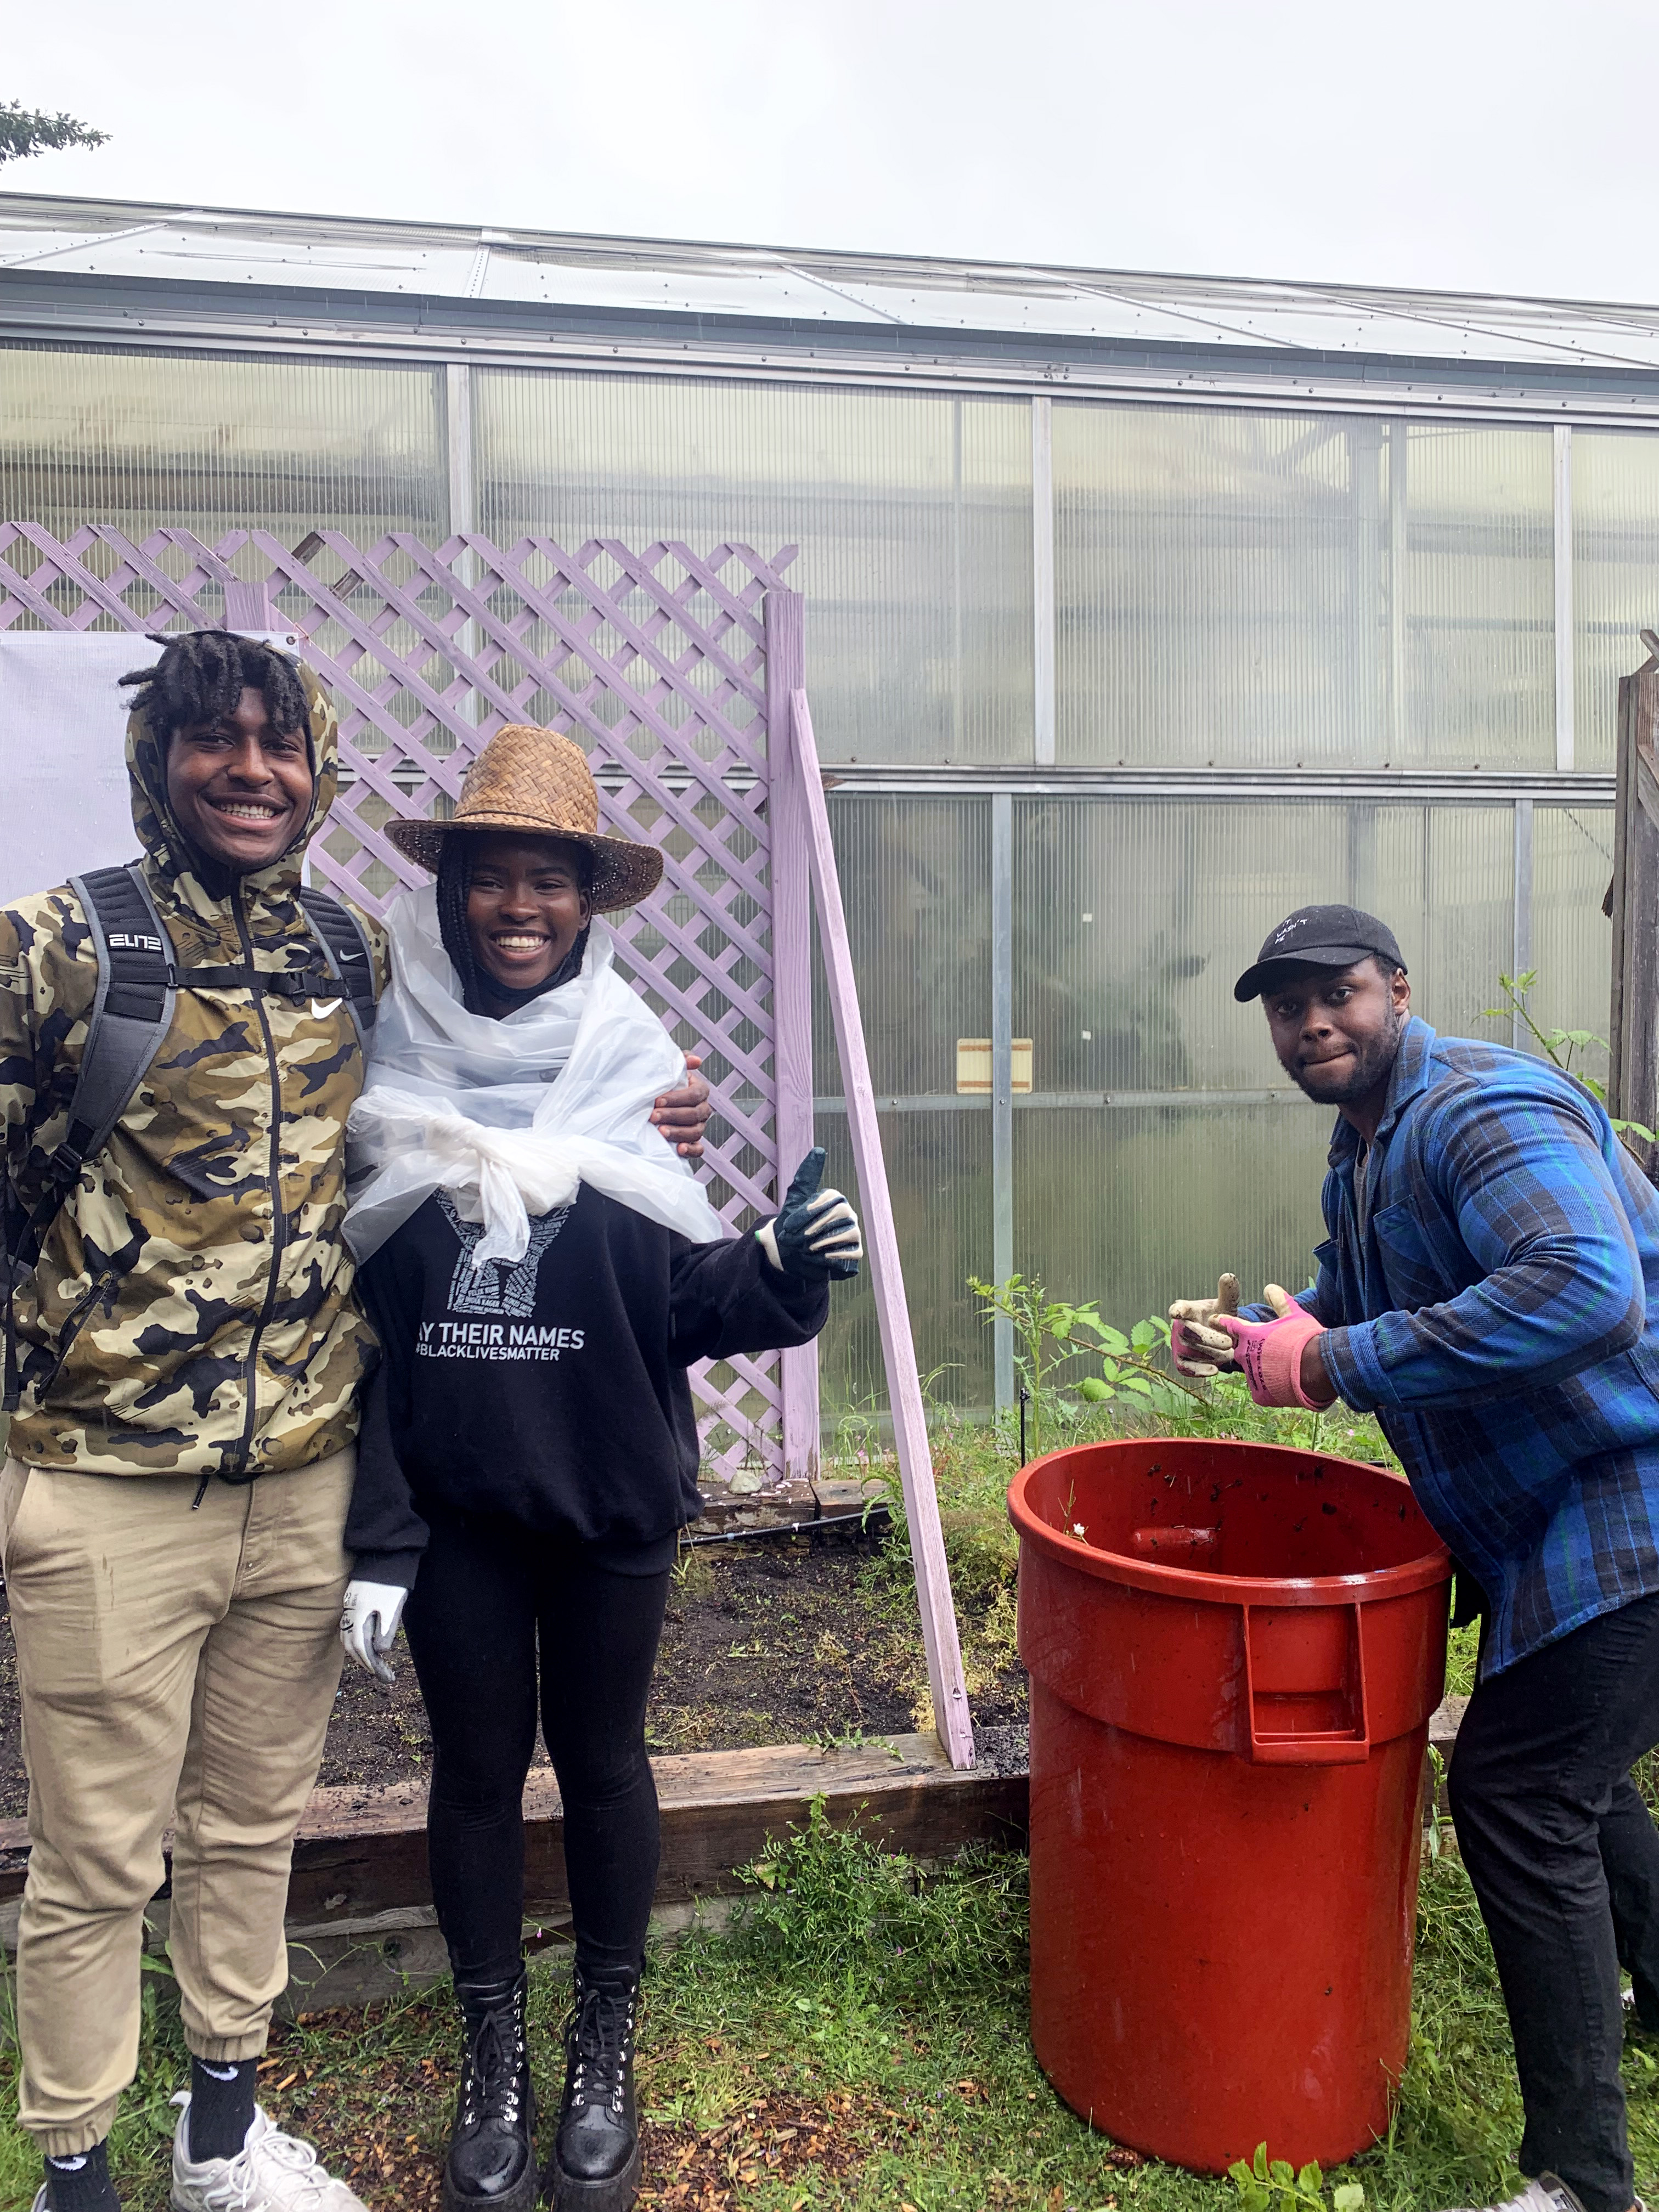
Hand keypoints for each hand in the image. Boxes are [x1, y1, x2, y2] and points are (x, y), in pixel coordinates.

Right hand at [340, 1579, 408, 1684]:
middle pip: (352, 1645)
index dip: (373, 1665)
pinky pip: (349, 1627)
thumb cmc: (392, 1582)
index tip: (386, 1677)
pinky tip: (365, 1643)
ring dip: (359, 1653)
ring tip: (374, 1664)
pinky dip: (356, 1640)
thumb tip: (379, 1652)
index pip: (361, 1647)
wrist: (385, 1556)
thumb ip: (386, 1629)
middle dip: (365, 1662)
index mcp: (360, 1615)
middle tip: (381, 1674)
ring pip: (348, 1637)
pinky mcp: (352, 1601)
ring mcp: (349, 1606)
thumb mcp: (393, 1606)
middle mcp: (350, 1612)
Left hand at [651, 1054, 710, 1159]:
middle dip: (673, 1116)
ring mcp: (698, 1127)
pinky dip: (691, 1150)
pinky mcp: (692, 1142)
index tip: (658, 1100)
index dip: (678, 1098)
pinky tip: (678, 1149)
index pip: (695, 1094)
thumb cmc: (660, 1084)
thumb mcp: (667, 1070)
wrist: (650, 1103)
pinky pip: (698, 1149)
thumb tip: (695, 1060)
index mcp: (699, 1090)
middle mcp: (702, 1109)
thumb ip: (680, 1062)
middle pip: (695, 1114)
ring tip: (660, 1132)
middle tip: (653, 1116)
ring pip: (696, 1131)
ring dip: (678, 1132)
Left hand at [756, 1147, 861, 1279]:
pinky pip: (852, 1252)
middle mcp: (847, 1213)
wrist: (788, 1258)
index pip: (830, 1197)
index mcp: (833, 1199)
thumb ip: (804, 1178)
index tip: (790, 1224)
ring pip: (849, 1232)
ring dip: (822, 1242)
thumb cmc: (791, 1229)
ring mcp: (853, 1231)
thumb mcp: (793, 1203)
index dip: (809, 1211)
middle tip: (796, 1239)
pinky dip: (833, 1256)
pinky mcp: (855, 1252)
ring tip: (804, 1249)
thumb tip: (819, 1150)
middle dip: (815, 1227)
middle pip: (841, 1212)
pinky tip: (817, 1258)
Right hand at [1168, 1273, 1240, 1376]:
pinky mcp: (1181, 1362)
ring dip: (1209, 1353)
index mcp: (1187, 1310)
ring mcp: (1178, 1345)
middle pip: (1186, 1332)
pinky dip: (1199, 1370)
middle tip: (1228, 1342)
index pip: (1179, 1308)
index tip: (1177, 1312)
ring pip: (1188, 1350)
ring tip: (1228, 1352)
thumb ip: (1227, 1293)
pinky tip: (1214, 1370)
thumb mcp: (1226, 1306)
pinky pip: (1186, 1368)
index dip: (1178, 1310)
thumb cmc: (1220, 1319)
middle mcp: (1179, 1327)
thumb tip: (1228, 1276)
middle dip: (1207, 1337)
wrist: (1222, 1342)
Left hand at [1213, 1285, 1333, 1409]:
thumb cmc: (1304, 1338)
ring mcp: (1250, 1375)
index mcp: (1249, 1334)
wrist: (1317, 1368)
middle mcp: (1244, 1354)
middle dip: (1254, 1351)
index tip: (1215, 1321)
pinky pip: (1262, 1389)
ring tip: (1284, 1368)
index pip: (1230, 1326)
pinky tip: (1284, 1383)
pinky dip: (1271, 1387)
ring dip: (1264, 1369)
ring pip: (1253, 1371)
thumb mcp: (1293, 1315)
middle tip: (1274, 1351)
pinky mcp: (1259, 1393)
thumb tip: (1269, 1287)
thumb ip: (1279, 1301)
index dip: (1224, 1323)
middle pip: (1243, 1351)